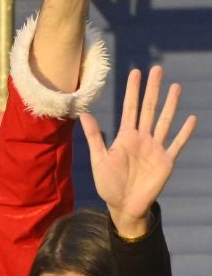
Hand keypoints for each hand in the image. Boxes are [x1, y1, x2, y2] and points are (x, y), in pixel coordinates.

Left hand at [81, 66, 197, 238]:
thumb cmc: (109, 184)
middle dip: (152, 90)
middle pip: (148, 109)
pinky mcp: (166, 161)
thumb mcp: (99, 159)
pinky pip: (176, 144)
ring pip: (164, 121)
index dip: (133, 91)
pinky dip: (184, 132)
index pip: (130, 109)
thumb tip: (84, 114)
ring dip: (170, 105)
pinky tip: (191, 119)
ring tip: (176, 87)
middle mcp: (142, 139)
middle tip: (157, 69)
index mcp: (125, 137)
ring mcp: (155, 149)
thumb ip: (94, 137)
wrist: (123, 206)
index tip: (135, 72)